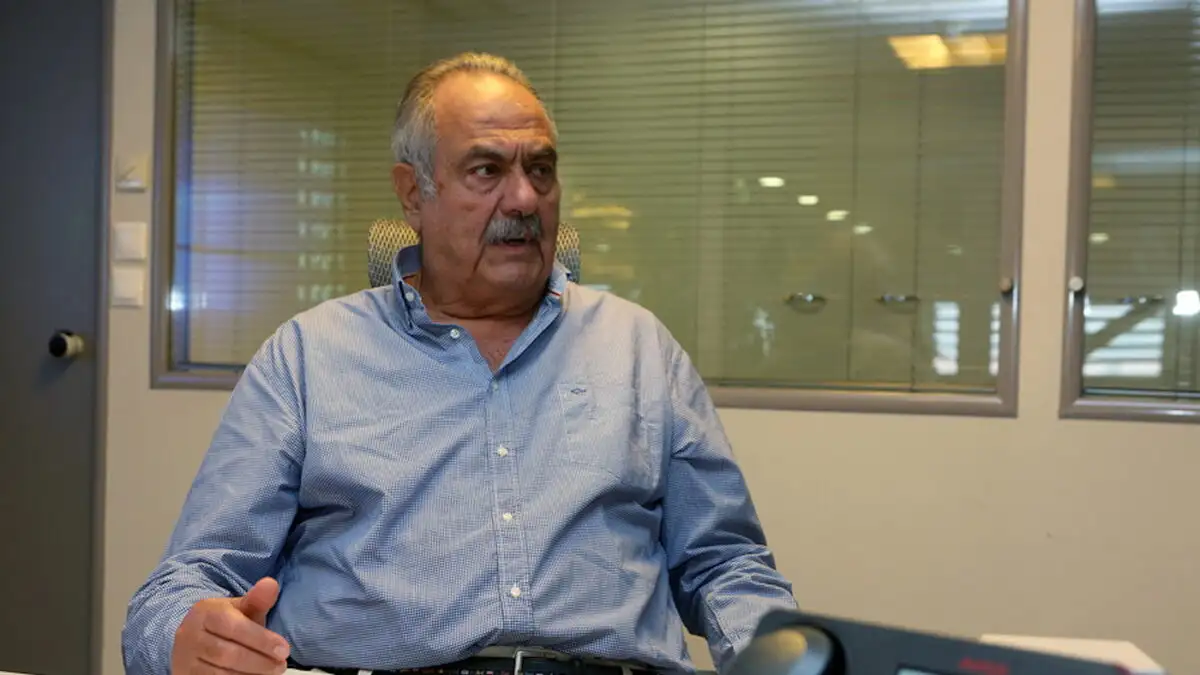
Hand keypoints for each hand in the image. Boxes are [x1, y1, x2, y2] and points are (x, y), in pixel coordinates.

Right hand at [171, 577, 290, 673]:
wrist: (192, 640)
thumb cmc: (225, 624)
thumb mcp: (240, 609)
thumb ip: (257, 599)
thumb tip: (271, 583)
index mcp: (205, 613)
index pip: (233, 627)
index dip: (261, 640)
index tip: (284, 650)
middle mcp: (189, 636)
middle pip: (226, 653)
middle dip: (258, 661)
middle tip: (280, 665)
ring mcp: (185, 659)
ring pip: (220, 673)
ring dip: (250, 674)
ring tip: (271, 672)